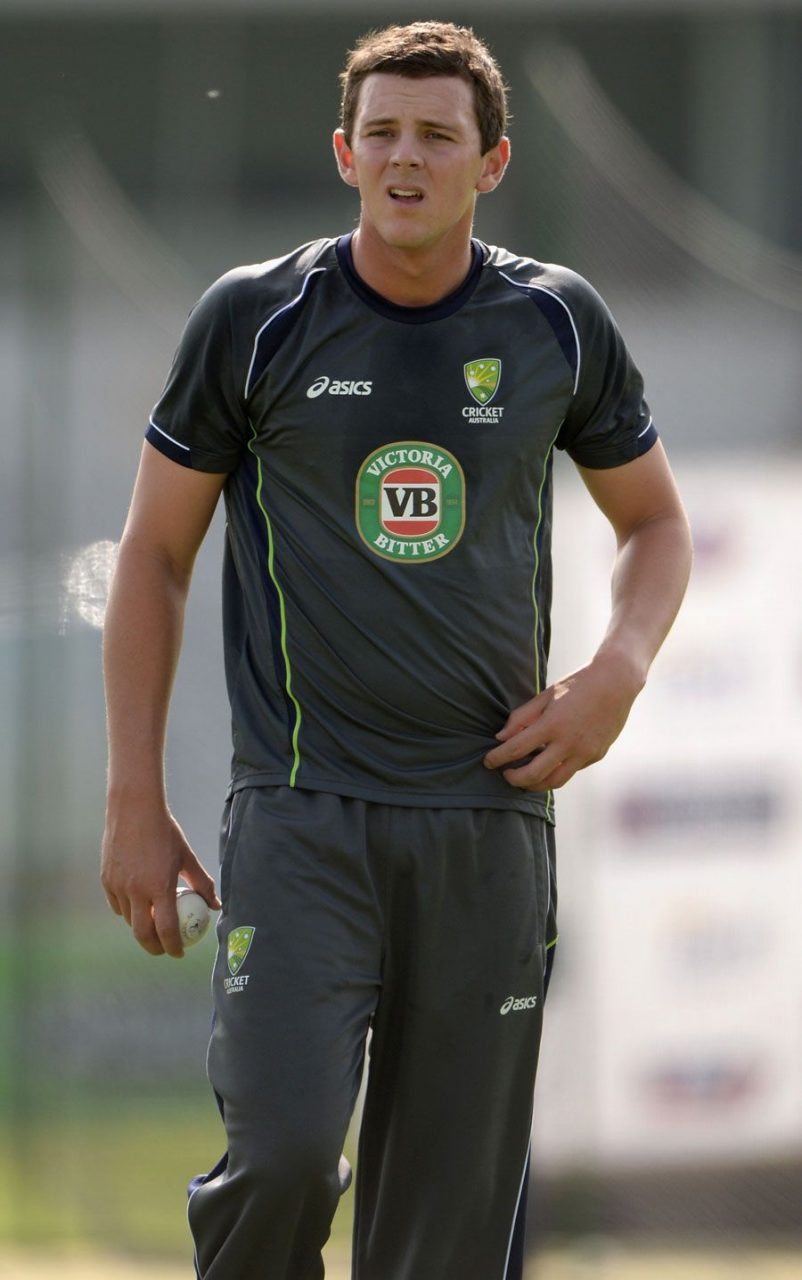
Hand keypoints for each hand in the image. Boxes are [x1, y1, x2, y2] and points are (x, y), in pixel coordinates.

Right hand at [101, 801, 220, 957]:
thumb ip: (202, 882)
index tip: (180, 953)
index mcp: (159, 886)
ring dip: (142, 927)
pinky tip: (138, 906)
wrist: (133, 810)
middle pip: (143, 934)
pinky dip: (128, 911)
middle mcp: (136, 890)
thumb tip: (215, 905)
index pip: (167, 929)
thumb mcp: (187, 856)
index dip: (174, 946)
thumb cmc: (165, 832)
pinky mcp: (106, 880)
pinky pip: (117, 905)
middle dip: (154, 948)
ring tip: (154, 925)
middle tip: (164, 949)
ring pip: (129, 919)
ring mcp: (118, 886)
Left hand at [483, 652, 643, 790]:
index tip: (487, 762)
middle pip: (534, 775)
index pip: (516, 749)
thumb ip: (522, 717)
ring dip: (535, 784)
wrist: (616, 683)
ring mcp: (585, 752)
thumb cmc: (577, 685)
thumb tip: (501, 738)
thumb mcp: (546, 696)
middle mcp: (569, 742)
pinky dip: (556, 771)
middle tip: (505, 775)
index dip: (497, 758)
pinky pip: (571, 770)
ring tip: (525, 778)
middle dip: (514, 779)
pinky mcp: (596, 756)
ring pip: (554, 782)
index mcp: (552, 724)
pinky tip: (548, 764)